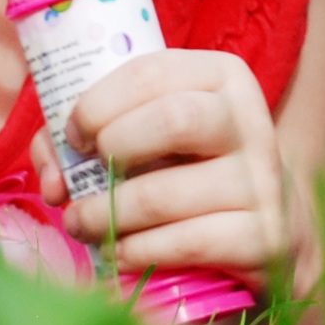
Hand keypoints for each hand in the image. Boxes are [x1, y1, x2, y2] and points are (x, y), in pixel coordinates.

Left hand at [44, 48, 302, 282]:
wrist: (270, 229)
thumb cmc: (190, 171)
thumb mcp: (151, 137)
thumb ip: (90, 138)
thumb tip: (53, 181)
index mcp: (223, 79)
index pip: (151, 72)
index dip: (98, 103)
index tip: (75, 135)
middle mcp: (251, 123)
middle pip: (173, 120)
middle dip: (112, 148)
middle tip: (83, 179)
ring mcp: (262, 183)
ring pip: (165, 194)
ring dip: (105, 214)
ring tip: (82, 225)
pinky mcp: (264, 237)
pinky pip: (185, 243)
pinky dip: (136, 251)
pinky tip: (118, 252)